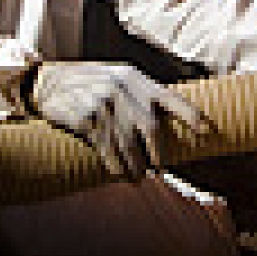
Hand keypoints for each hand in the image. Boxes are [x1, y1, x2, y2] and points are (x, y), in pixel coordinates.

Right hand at [26, 62, 210, 179]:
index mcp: (136, 79)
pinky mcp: (85, 119)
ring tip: (140, 177)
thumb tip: (168, 121)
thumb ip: (140, 94)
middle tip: (160, 168)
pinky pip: (107, 150)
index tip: (206, 131)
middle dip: (159, 153)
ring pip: (129, 145)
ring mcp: (103, 104)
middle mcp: (122, 90)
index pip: (170, 97)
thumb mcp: (118, 78)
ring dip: (137, 166)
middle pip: (151, 128)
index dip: (190, 115)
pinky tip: (121, 174)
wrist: (50, 81)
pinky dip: (117, 167)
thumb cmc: (90, 83)